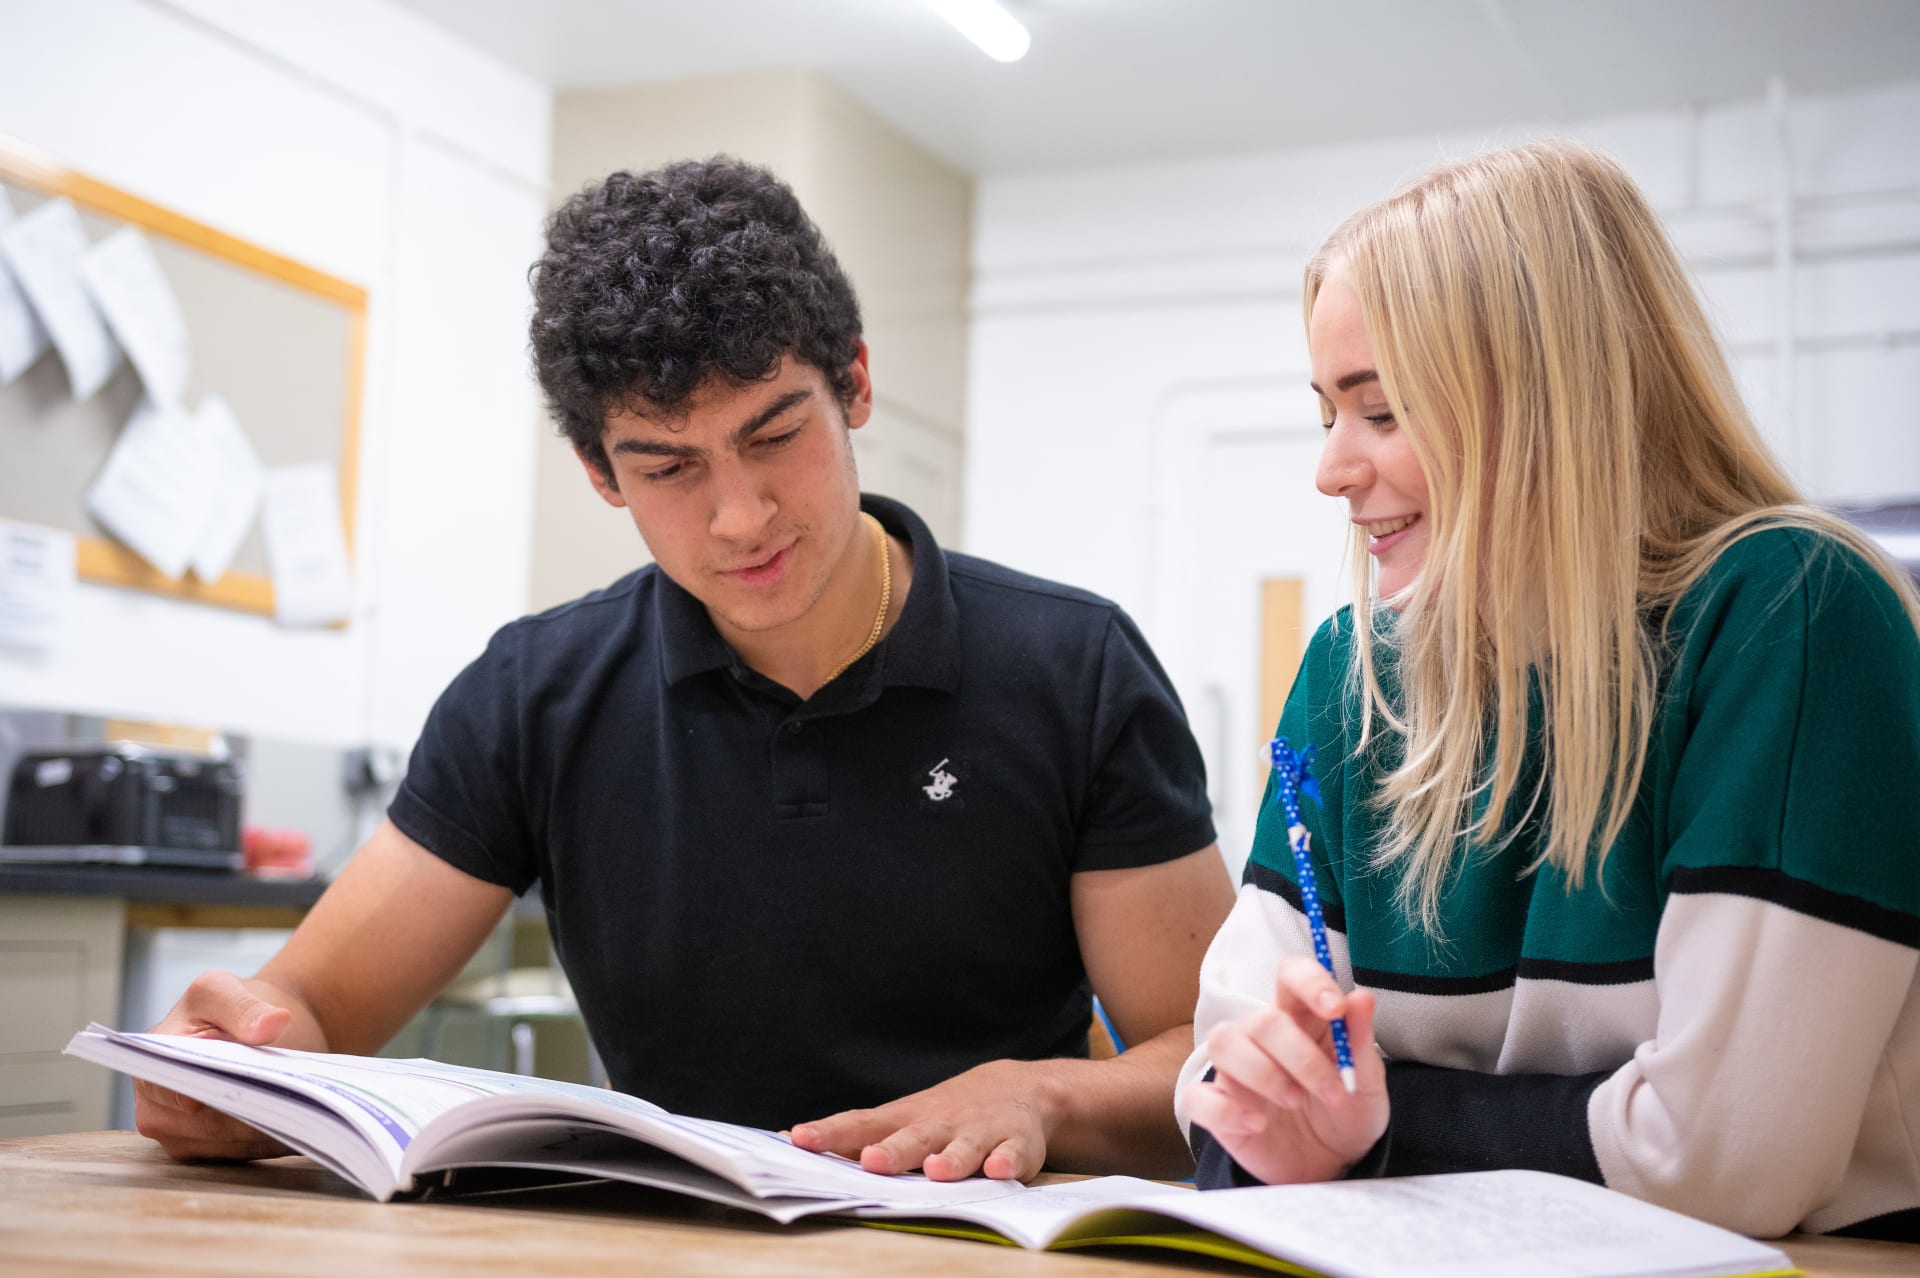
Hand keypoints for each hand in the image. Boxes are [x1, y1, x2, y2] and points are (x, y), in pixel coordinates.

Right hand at [133, 969, 296, 1161]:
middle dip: (250, 1110)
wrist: (258, 1029)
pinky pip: (245, 1153)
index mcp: (151, 1058)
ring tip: (305, 1107)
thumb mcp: (230, 990)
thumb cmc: (235, 1008)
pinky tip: (302, 1123)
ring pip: (229, 1143)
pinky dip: (275, 1138)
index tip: (239, 1090)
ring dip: (268, 1128)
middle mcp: (154, 1104)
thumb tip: (272, 1025)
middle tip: (295, 1097)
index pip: (169, 1086)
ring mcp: (179, 1133)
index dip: (202, 1092)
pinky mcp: (208, 1150)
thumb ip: (243, 1007)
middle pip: (205, 1122)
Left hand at [788, 1059, 1058, 1181]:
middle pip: (913, 1138)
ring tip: (936, 1171)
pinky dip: (1006, 1162)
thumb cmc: (942, 1115)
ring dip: (950, 1159)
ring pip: (963, 1147)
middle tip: (871, 1161)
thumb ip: (856, 1134)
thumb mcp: (901, 1119)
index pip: (861, 1124)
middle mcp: (938, 1124)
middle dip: (892, 1151)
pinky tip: (998, 1171)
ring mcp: (978, 1132)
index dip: (830, 1133)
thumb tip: (794, 1138)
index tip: (799, 1139)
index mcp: (905, 1120)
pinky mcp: (1015, 1143)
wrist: (1016, 1089)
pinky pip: (1013, 1155)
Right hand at [1184, 956, 1387, 1184]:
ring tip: (1293, 1102)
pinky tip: (1256, 1125)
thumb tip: (1362, 997)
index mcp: (1303, 1019)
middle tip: (1332, 1093)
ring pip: (1222, 1043)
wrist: (1333, 1167)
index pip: (1291, 975)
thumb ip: (1359, 1042)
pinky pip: (1197, 1096)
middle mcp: (1263, 1038)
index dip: (1309, 981)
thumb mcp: (1368, 1084)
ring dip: (1262, 1073)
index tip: (1334, 1008)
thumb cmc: (1347, 1115)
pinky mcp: (1216, 1107)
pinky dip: (1224, 1110)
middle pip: (1261, 1019)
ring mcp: (1235, 1071)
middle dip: (1300, 1057)